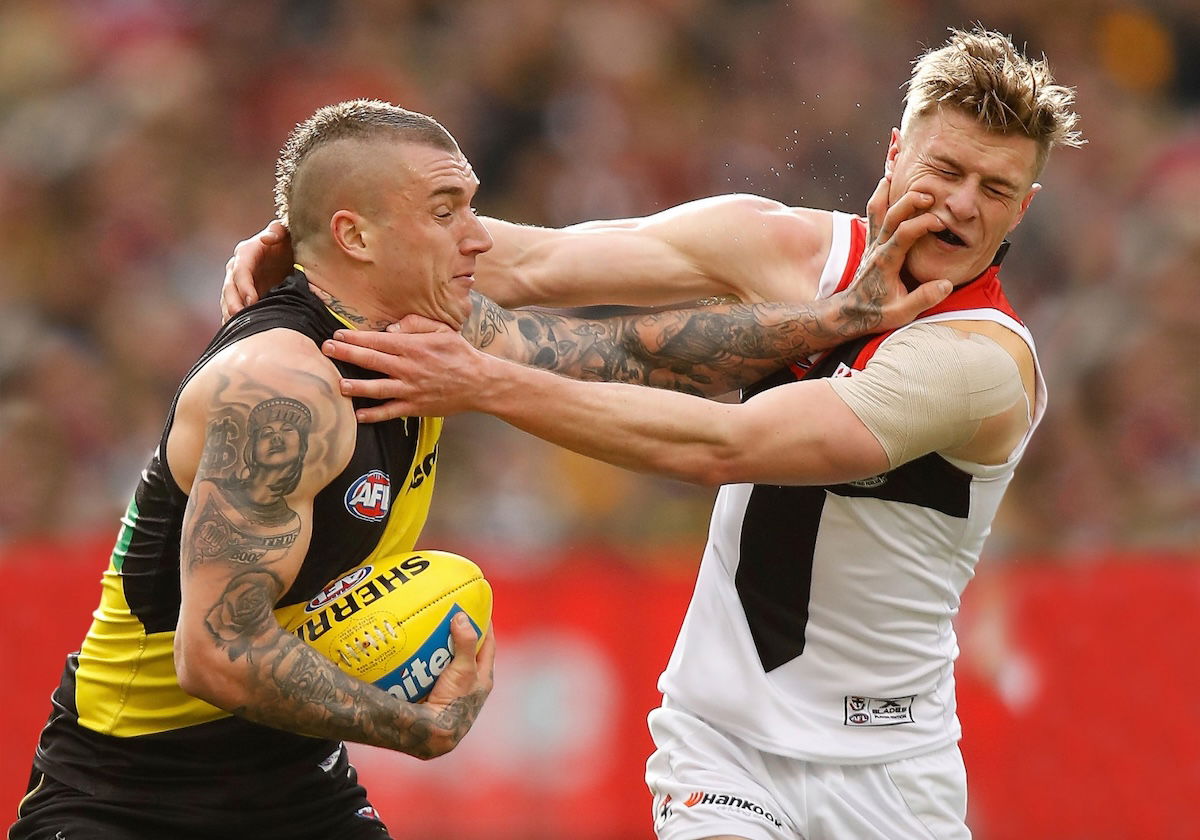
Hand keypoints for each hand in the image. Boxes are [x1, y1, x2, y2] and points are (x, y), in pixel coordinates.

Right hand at [220, 221, 294, 321]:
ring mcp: (237, 283)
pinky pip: (233, 309)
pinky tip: (238, 334)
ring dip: (230, 315)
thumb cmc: (289, 243)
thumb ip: (278, 231)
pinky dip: (234, 321)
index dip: (244, 285)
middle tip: (239, 318)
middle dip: (233, 303)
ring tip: (236, 329)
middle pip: (229, 288)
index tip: (251, 300)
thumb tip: (266, 238)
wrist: (290, 255)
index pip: (240, 270)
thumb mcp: (286, 233)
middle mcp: (237, 267)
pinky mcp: (241, 296)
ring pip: (228, 300)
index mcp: (247, 252)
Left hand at [321, 317, 487, 422]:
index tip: (337, 335)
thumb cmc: (459, 353)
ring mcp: (411, 390)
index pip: (377, 341)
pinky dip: (374, 414)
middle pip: (371, 361)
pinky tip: (358, 415)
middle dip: (346, 354)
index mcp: (413, 347)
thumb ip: (415, 324)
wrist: (479, 382)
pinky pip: (391, 411)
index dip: (355, 338)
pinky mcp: (415, 407)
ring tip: (338, 384)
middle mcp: (408, 368)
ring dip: (356, 386)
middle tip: (325, 350)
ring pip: (377, 388)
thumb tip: (390, 328)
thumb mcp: (442, 330)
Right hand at [408, 613, 495, 759]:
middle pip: (467, 652)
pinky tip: (415, 653)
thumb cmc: (454, 702)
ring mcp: (453, 690)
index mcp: (483, 678)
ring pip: (448, 663)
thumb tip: (462, 617)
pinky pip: (431, 672)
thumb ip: (465, 643)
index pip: (488, 645)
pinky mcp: (436, 695)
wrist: (432, 732)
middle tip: (449, 615)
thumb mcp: (464, 670)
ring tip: (430, 630)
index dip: (485, 626)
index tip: (479, 608)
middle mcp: (470, 684)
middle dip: (459, 635)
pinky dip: (426, 662)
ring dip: (440, 649)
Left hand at [833, 177, 951, 335]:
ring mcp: (872, 243)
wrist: (850, 313)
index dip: (922, 224)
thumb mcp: (901, 312)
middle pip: (890, 215)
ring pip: (876, 209)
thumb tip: (946, 284)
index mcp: (886, 262)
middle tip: (928, 194)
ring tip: (898, 169)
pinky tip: (888, 181)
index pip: (903, 235)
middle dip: (909, 201)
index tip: (940, 223)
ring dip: (887, 189)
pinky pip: (874, 213)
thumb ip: (923, 298)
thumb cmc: (876, 313)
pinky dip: (881, 195)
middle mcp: (877, 248)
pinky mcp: (871, 242)